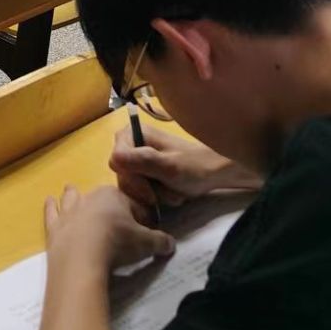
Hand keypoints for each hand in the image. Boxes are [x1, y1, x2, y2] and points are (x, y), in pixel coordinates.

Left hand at [43, 185, 170, 273]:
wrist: (82, 257)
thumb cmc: (117, 243)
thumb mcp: (146, 243)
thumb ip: (160, 241)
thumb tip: (171, 243)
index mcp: (114, 196)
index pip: (133, 204)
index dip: (141, 217)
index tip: (145, 229)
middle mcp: (90, 198)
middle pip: (102, 199)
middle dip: (107, 205)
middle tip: (114, 219)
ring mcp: (69, 211)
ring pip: (72, 197)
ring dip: (73, 195)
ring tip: (72, 189)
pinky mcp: (54, 227)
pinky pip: (51, 212)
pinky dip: (50, 207)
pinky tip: (49, 201)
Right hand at [111, 124, 245, 205]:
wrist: (215, 173)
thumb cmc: (194, 166)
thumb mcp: (168, 166)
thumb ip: (142, 161)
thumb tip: (115, 157)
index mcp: (133, 132)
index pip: (116, 159)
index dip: (131, 178)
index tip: (149, 191)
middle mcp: (131, 143)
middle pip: (122, 174)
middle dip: (144, 189)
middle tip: (164, 196)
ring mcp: (137, 158)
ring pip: (130, 185)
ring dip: (152, 195)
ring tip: (173, 194)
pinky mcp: (144, 171)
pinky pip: (139, 189)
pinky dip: (156, 196)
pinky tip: (171, 194)